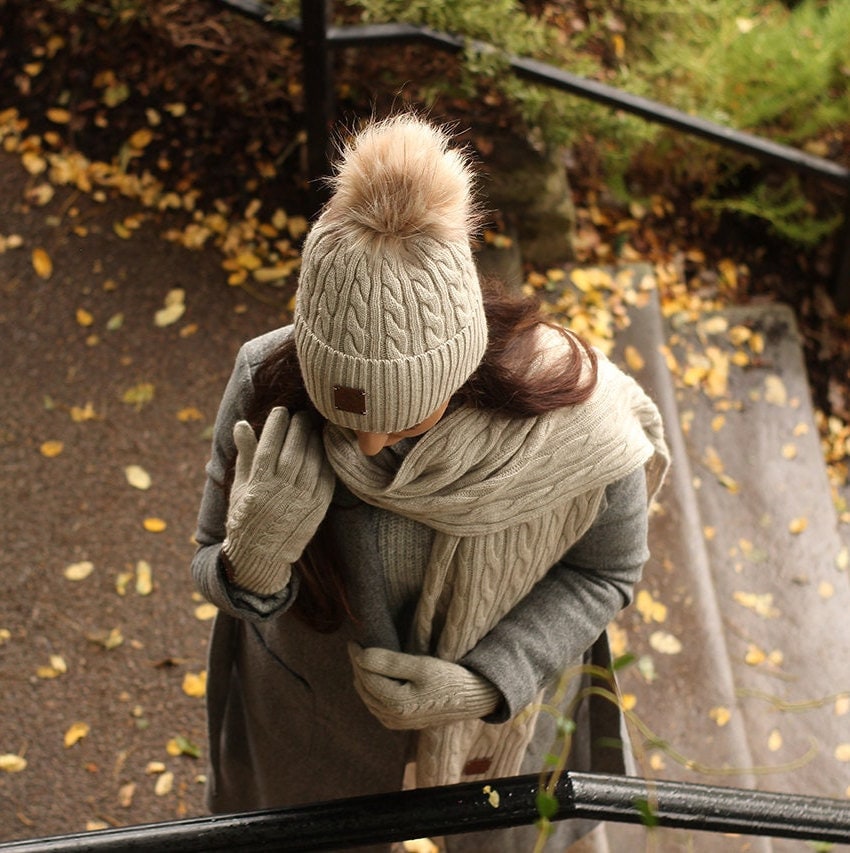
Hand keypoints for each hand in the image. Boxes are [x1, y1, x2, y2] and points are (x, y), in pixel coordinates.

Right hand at [222, 407, 334, 593]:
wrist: (261, 554)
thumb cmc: (246, 515)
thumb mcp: (239, 485)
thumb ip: (245, 454)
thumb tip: (242, 424)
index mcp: (258, 486)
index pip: (268, 447)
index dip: (276, 425)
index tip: (281, 411)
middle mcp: (280, 492)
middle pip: (293, 452)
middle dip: (298, 428)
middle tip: (301, 415)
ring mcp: (301, 500)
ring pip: (311, 463)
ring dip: (312, 441)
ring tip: (311, 428)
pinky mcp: (317, 508)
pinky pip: (325, 478)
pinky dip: (324, 460)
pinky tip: (322, 448)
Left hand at [348, 644, 499, 729]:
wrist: (471, 699)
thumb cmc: (449, 679)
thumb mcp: (420, 665)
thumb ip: (389, 662)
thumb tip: (360, 655)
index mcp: (395, 704)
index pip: (366, 676)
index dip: (357, 657)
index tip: (353, 641)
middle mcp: (392, 718)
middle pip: (364, 688)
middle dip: (358, 667)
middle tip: (358, 648)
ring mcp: (396, 724)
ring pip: (368, 698)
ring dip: (364, 679)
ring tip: (364, 660)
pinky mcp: (401, 724)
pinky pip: (377, 707)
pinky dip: (372, 691)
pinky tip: (376, 679)